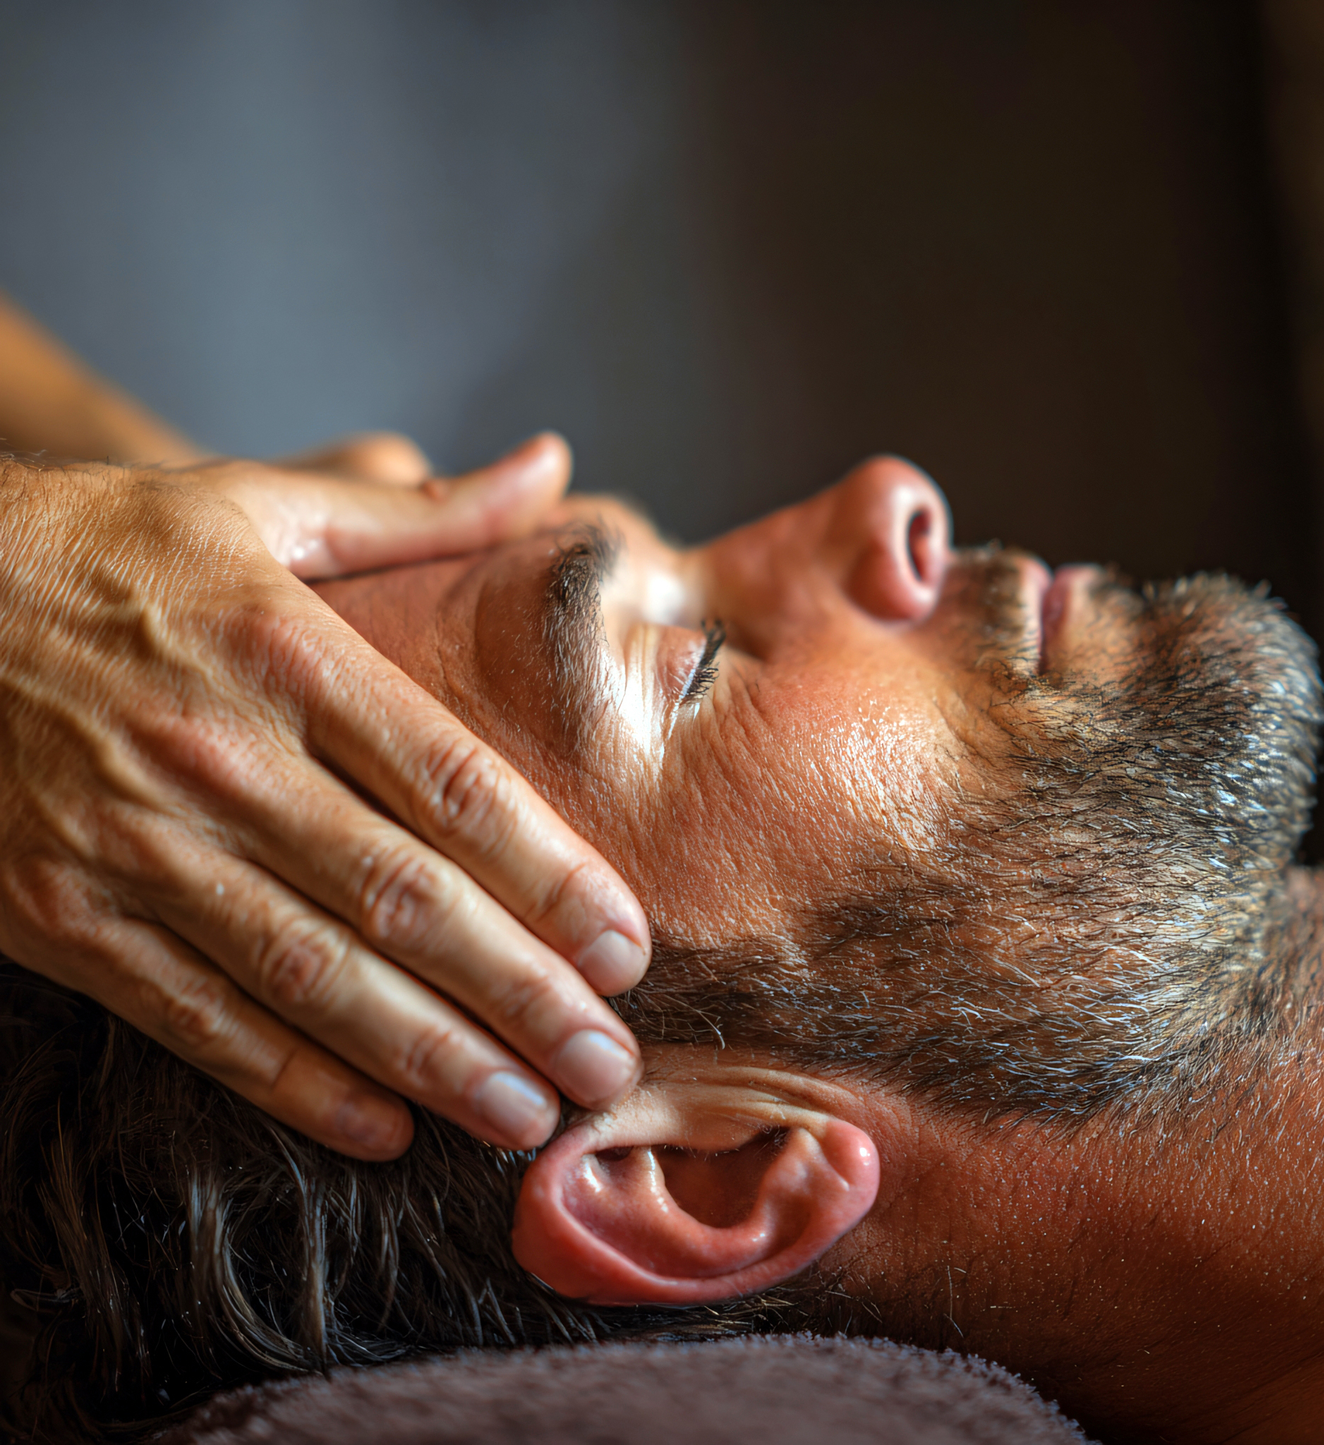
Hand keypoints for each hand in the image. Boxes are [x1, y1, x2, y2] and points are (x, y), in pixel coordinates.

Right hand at [0, 434, 648, 1158]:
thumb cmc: (105, 548)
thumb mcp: (258, 505)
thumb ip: (418, 512)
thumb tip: (552, 465)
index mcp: (285, 651)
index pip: (453, 784)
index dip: (551, 875)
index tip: (626, 945)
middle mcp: (220, 756)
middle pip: (402, 898)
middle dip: (519, 994)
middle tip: (608, 1064)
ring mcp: (134, 844)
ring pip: (311, 976)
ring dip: (429, 1058)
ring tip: (525, 1115)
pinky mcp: (63, 915)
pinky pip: (195, 1018)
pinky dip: (292, 1083)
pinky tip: (383, 1127)